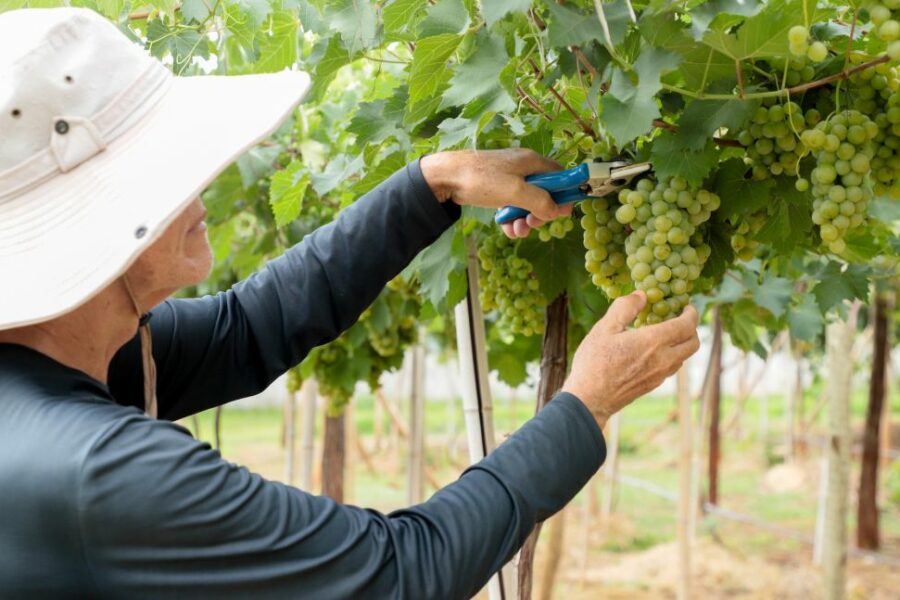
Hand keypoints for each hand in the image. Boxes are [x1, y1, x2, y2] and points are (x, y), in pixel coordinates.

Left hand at [419, 149, 572, 238]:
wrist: (446, 177)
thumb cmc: (482, 180)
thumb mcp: (515, 191)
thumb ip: (540, 201)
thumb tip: (556, 211)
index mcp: (532, 162)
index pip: (560, 175)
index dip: (565, 194)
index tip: (563, 213)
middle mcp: (523, 168)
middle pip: (544, 192)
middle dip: (541, 212)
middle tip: (533, 225)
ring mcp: (509, 179)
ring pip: (527, 202)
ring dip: (526, 219)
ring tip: (518, 231)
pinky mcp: (496, 189)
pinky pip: (512, 205)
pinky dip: (512, 219)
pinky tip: (507, 229)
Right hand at [561, 291, 699, 429]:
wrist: (590, 399)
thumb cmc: (594, 362)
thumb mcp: (604, 328)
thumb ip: (625, 307)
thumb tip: (642, 295)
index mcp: (654, 342)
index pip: (686, 325)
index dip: (692, 313)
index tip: (686, 306)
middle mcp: (663, 360)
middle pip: (693, 343)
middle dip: (692, 328)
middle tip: (679, 318)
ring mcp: (659, 375)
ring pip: (684, 357)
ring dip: (681, 343)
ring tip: (665, 333)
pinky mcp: (653, 385)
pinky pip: (671, 367)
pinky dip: (671, 355)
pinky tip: (652, 351)